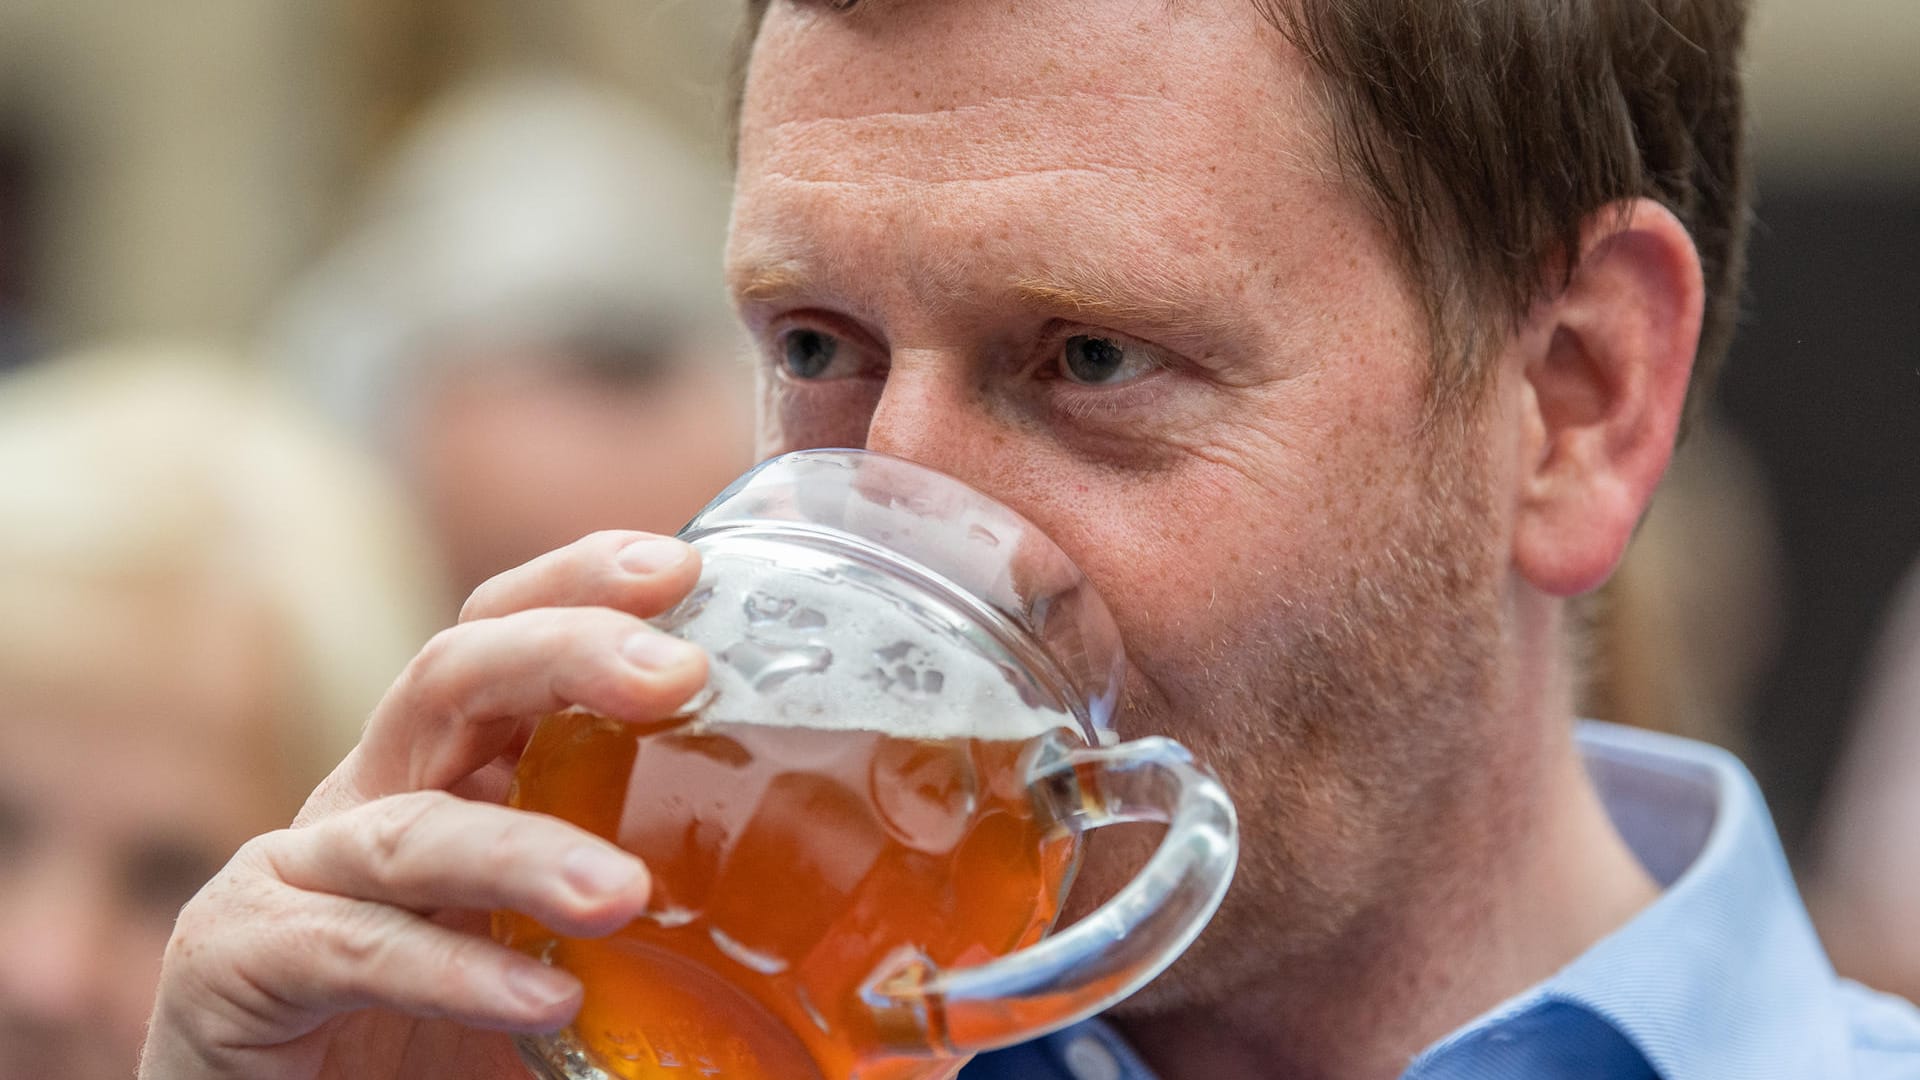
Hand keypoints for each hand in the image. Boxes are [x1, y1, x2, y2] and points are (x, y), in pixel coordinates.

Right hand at [139, 531, 708, 1079]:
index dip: (584, 587)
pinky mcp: (244, 959)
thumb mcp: (566, 956)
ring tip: (624, 895)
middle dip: (565, 652)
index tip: (689, 569)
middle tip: (679, 673)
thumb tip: (831, 936)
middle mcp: (378, 800)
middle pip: (454, 676)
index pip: (509, 639)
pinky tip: (545, 996)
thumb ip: (669, 933)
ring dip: (523, 853)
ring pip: (410, 827)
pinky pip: (355, 947)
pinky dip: (453, 971)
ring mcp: (304, 874)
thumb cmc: (444, 1044)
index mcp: (454, 776)